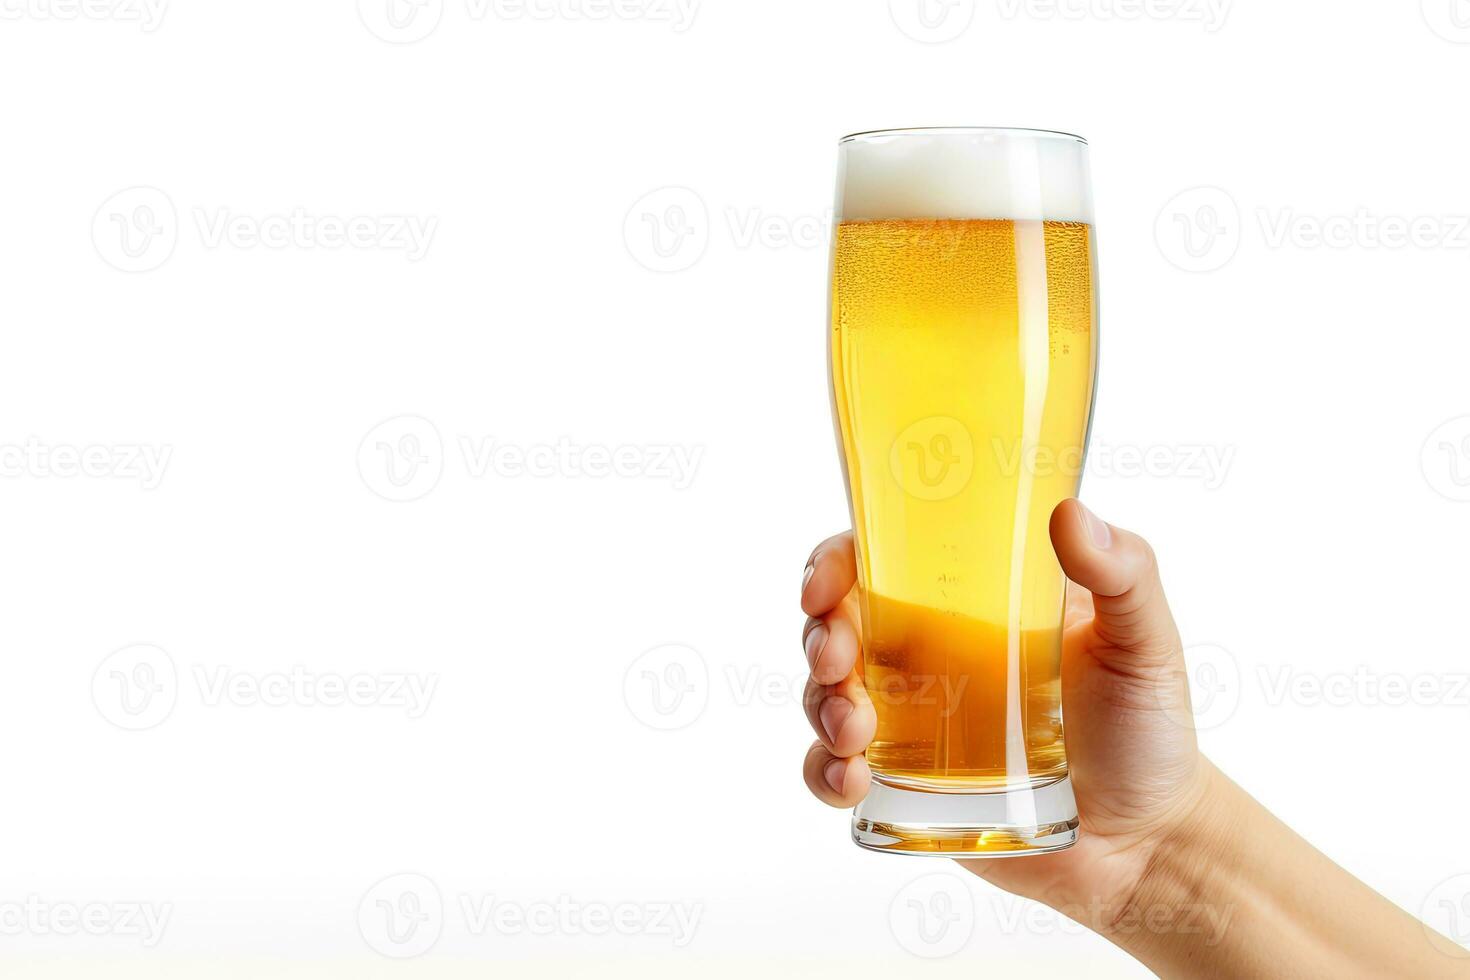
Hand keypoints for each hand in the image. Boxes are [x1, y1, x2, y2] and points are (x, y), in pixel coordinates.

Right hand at [799, 499, 1210, 920]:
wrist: (1149, 842)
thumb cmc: (1149, 729)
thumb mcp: (1145, 641)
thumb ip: (1125, 573)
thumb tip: (1070, 513)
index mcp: (970, 605)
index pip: (880, 560)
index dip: (834, 563)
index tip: (826, 586)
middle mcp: (928, 655)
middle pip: (836, 626)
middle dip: (819, 640)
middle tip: (838, 665)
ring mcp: (911, 721)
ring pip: (825, 696)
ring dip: (820, 706)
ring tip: (854, 733)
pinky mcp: (905, 786)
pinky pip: (835, 773)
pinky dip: (824, 773)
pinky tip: (852, 781)